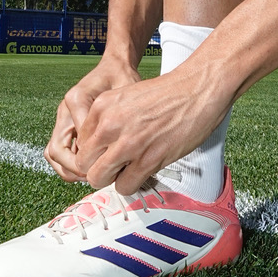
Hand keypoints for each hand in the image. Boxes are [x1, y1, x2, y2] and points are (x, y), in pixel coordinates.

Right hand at [44, 56, 140, 181]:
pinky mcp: (67, 125)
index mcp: (76, 100)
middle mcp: (64, 110)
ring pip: (54, 153)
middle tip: (95, 176)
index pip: (75, 139)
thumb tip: (113, 150)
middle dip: (74, 168)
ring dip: (70, 168)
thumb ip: (117, 117)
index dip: (88, 159)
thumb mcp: (125, 93)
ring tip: (92, 174)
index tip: (106, 168)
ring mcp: (63, 118)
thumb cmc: (122, 77)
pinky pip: (61, 150)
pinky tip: (93, 166)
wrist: (114, 67)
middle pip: (56, 151)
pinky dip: (72, 163)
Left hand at [75, 65, 232, 194]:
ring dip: (112, 178)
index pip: (80, 142)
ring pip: (98, 178)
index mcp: (102, 106)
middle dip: (97, 167)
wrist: (197, 90)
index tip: (106, 152)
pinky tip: (142, 172)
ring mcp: (128, 144)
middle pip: (84, 163)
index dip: (93, 151)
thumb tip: (100, 146)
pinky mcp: (147, 160)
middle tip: (114, 165)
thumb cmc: (167, 93)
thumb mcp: (126, 96)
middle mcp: (110, 125)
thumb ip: (108, 118)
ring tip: (127, 170)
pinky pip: (124, 187)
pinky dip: (131, 184)